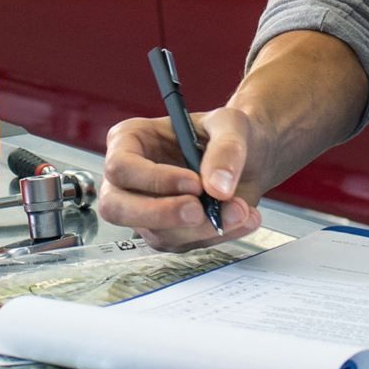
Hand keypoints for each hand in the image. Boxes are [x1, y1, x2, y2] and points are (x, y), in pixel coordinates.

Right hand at [97, 107, 265, 250]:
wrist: (250, 155)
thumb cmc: (227, 131)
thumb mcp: (230, 124)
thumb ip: (226, 149)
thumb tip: (218, 186)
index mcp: (130, 140)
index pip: (121, 167)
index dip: (154, 180)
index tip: (194, 183)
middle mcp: (130, 179)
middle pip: (118, 208)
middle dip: (161, 214)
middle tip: (200, 211)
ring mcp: (145, 209)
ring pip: (156, 233)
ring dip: (202, 228)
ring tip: (240, 209)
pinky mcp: (168, 231)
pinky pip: (184, 244)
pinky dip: (217, 234)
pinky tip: (241, 218)